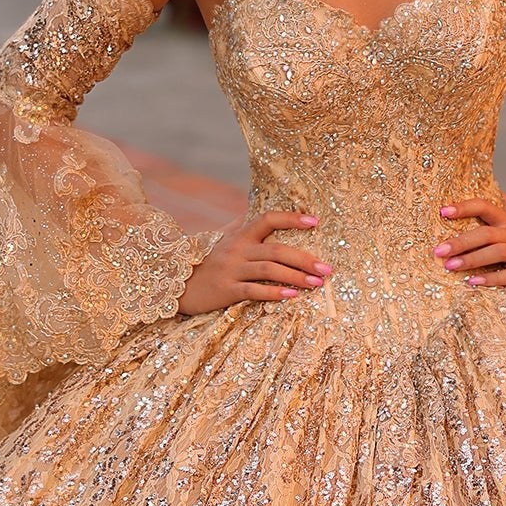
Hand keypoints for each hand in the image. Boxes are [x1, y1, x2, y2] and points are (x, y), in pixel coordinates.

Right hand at [178, 210, 332, 314]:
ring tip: (317, 283)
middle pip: (276, 249)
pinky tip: (292, 296)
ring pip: (269, 270)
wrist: (178, 284)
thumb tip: (265, 209)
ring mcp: (231, 269)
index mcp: (240, 235)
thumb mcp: (225, 239)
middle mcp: (237, 249)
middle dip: (304, 259)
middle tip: (327, 268)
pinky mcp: (226, 290)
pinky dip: (274, 293)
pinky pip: (253, 290)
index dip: (291, 218)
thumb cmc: (209, 261)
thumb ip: (244, 225)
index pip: (267, 219)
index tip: (315, 221)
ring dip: (296, 276)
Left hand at [433, 194, 505, 293]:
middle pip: (486, 232)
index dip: (465, 207)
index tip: (443, 211)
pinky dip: (493, 278)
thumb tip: (491, 186)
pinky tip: (475, 283)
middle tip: (438, 251)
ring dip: (472, 259)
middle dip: (460, 240)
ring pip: (497, 252)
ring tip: (450, 267)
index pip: (486, 206)